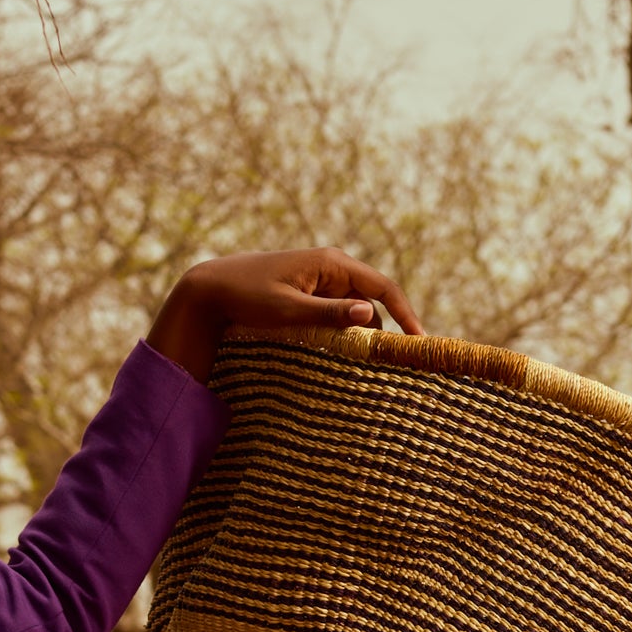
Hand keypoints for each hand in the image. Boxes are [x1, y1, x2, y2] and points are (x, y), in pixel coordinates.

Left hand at [147, 247, 422, 387]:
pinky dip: (344, 332)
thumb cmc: (247, 296)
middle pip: (373, 300)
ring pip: (355, 309)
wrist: (211, 288)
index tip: (419, 342)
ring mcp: (321, 280)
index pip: (383, 288)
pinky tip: (342, 356)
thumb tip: (371, 313)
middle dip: (386, 329)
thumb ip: (329, 313)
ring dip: (361, 335)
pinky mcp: (310, 292)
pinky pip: (337, 312)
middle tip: (397, 365)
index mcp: (331, 263)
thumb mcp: (288, 309)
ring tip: (368, 368)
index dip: (406, 314)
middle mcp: (332, 267)